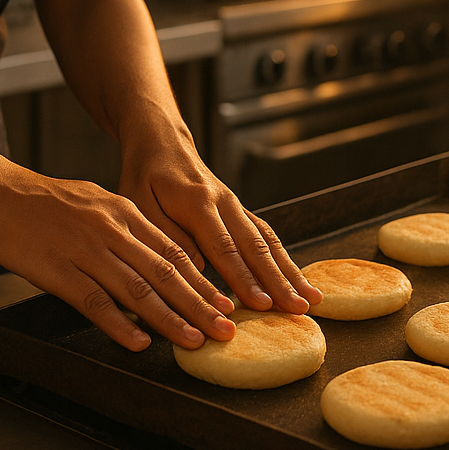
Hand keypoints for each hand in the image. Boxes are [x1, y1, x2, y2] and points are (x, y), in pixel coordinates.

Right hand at [0, 167, 237, 352]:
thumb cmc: (46, 202)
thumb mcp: (99, 203)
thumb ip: (129, 229)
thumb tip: (160, 256)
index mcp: (126, 214)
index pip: (175, 253)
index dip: (204, 282)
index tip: (226, 304)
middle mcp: (112, 231)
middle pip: (165, 274)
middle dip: (200, 305)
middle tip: (225, 330)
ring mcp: (85, 250)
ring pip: (137, 290)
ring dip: (170, 319)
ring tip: (194, 340)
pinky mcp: (57, 270)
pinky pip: (94, 302)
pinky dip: (119, 325)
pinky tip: (139, 342)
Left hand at [117, 127, 321, 315]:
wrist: (162, 142)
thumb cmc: (144, 176)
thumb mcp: (137, 202)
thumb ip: (165, 235)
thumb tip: (197, 268)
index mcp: (196, 202)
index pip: (224, 247)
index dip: (244, 278)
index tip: (262, 304)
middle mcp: (224, 203)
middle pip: (257, 246)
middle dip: (280, 280)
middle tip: (299, 307)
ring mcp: (237, 205)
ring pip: (269, 240)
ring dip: (291, 271)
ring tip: (312, 298)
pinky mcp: (241, 210)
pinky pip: (267, 234)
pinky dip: (284, 259)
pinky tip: (298, 279)